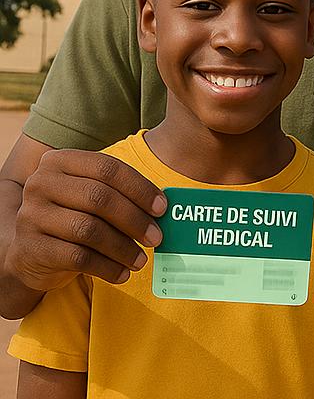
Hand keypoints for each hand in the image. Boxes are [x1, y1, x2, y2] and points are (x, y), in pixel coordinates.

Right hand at [5, 149, 166, 290]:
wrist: (29, 251)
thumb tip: (162, 207)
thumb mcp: (89, 194)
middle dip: (135, 220)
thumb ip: (118, 192)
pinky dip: (107, 267)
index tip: (162, 208)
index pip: (108, 168)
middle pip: (100, 198)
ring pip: (90, 230)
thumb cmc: (72, 215)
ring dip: (123, 247)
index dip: (139, 188)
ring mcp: (31, 216)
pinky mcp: (31, 248)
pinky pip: (78, 257)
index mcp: (59, 161)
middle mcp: (40, 184)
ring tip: (142, 259)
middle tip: (156, 237)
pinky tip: (122, 273)